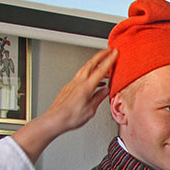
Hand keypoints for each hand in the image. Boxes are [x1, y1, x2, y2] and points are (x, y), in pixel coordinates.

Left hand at [12, 48, 118, 162]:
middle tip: (108, 50)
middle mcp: (78, 82)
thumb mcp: (90, 109)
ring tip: (102, 64)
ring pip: (85, 68)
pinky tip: (92, 79)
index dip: (109, 60)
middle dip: (101, 55)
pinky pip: (81, 75)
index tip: (114, 53)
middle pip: (91, 63)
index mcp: (86, 87)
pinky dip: (88, 72)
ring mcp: (72, 83)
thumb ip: (99, 97)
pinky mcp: (69, 86)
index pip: (101, 70)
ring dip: (94, 63)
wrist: (55, 119)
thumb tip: (105, 91)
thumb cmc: (71, 117)